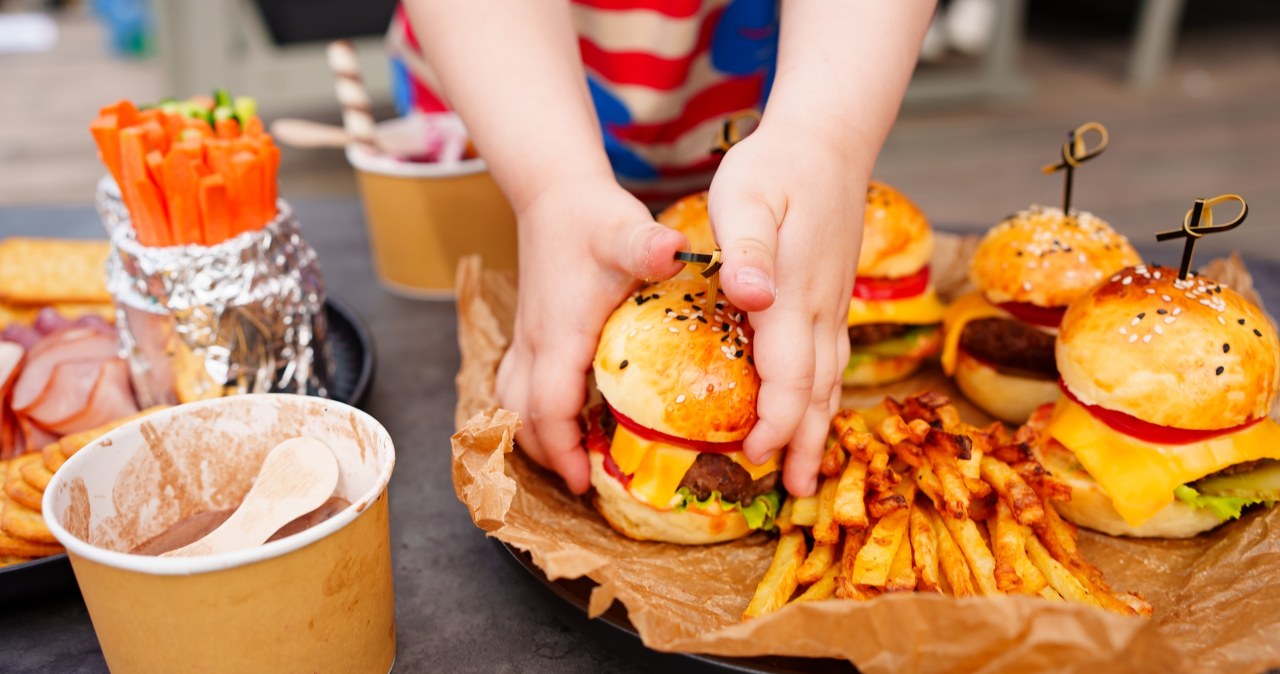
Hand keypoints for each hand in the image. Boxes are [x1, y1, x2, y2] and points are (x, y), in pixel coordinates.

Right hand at [496, 177, 686, 493]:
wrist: (553, 191)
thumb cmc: (591, 216)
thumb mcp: (625, 231)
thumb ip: (648, 245)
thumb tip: (674, 250)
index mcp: (557, 337)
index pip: (547, 410)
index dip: (563, 452)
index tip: (586, 482)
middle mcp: (533, 345)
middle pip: (520, 420)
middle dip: (548, 457)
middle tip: (587, 481)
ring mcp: (527, 340)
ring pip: (510, 406)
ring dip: (534, 436)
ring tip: (572, 458)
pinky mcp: (530, 334)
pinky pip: (516, 387)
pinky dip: (532, 413)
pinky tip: (565, 418)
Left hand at [708, 123, 864, 496]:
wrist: (829, 137)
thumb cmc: (775, 166)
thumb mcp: (744, 196)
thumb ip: (745, 249)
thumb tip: (750, 295)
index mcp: (793, 296)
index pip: (790, 376)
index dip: (776, 421)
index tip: (757, 455)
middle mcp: (819, 309)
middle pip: (817, 391)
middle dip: (804, 443)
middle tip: (795, 492)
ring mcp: (831, 303)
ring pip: (830, 379)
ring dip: (819, 426)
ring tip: (810, 469)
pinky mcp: (831, 294)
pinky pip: (832, 359)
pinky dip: (824, 394)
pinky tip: (816, 406)